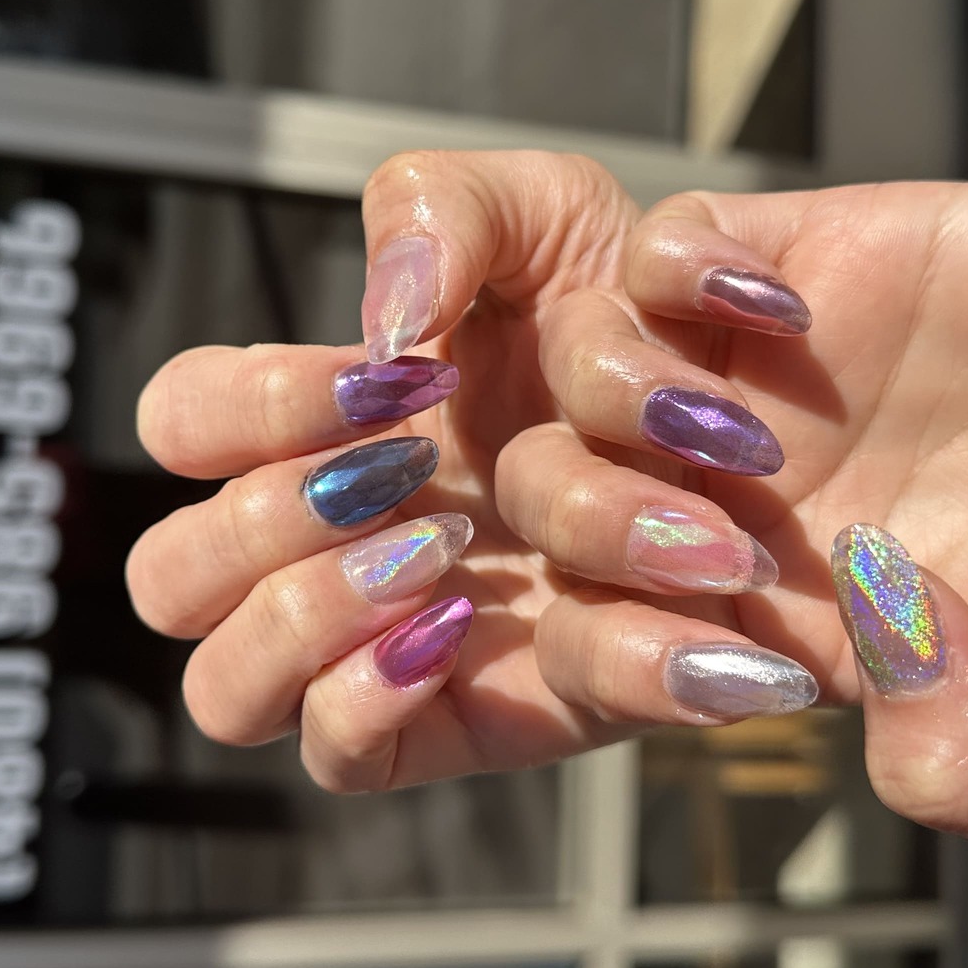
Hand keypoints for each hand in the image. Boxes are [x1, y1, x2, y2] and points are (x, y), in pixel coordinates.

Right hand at [127, 149, 793, 789]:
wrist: (794, 425)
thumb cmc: (660, 320)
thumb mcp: (549, 211)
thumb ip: (437, 208)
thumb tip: (381, 322)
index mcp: (334, 421)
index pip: (185, 424)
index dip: (249, 404)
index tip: (392, 385)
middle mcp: (344, 535)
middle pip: (172, 575)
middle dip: (275, 516)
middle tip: (418, 473)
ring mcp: (394, 634)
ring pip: (230, 690)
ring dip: (314, 613)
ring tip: (450, 558)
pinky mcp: (474, 719)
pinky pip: (345, 758)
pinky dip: (375, 696)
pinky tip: (471, 624)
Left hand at [504, 180, 967, 865]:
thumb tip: (865, 654)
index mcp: (796, 628)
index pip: (610, 643)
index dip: (617, 657)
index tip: (739, 658)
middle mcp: (762, 500)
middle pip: (559, 505)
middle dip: (596, 528)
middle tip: (729, 540)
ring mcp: (781, 377)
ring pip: (585, 365)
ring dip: (618, 397)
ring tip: (750, 433)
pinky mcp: (831, 258)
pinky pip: (674, 244)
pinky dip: (684, 267)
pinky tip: (788, 312)